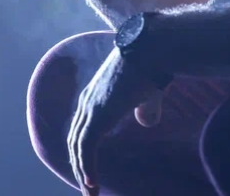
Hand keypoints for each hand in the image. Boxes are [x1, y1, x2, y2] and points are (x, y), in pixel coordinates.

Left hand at [68, 47, 165, 195]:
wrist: (152, 47)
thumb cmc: (154, 65)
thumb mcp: (149, 92)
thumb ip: (145, 107)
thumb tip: (146, 122)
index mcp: (96, 96)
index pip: (82, 129)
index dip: (83, 151)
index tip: (89, 170)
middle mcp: (88, 102)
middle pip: (75, 141)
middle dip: (80, 166)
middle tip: (88, 189)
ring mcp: (91, 107)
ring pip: (78, 148)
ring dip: (83, 173)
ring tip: (90, 193)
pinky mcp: (98, 114)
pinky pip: (86, 148)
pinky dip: (87, 168)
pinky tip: (92, 184)